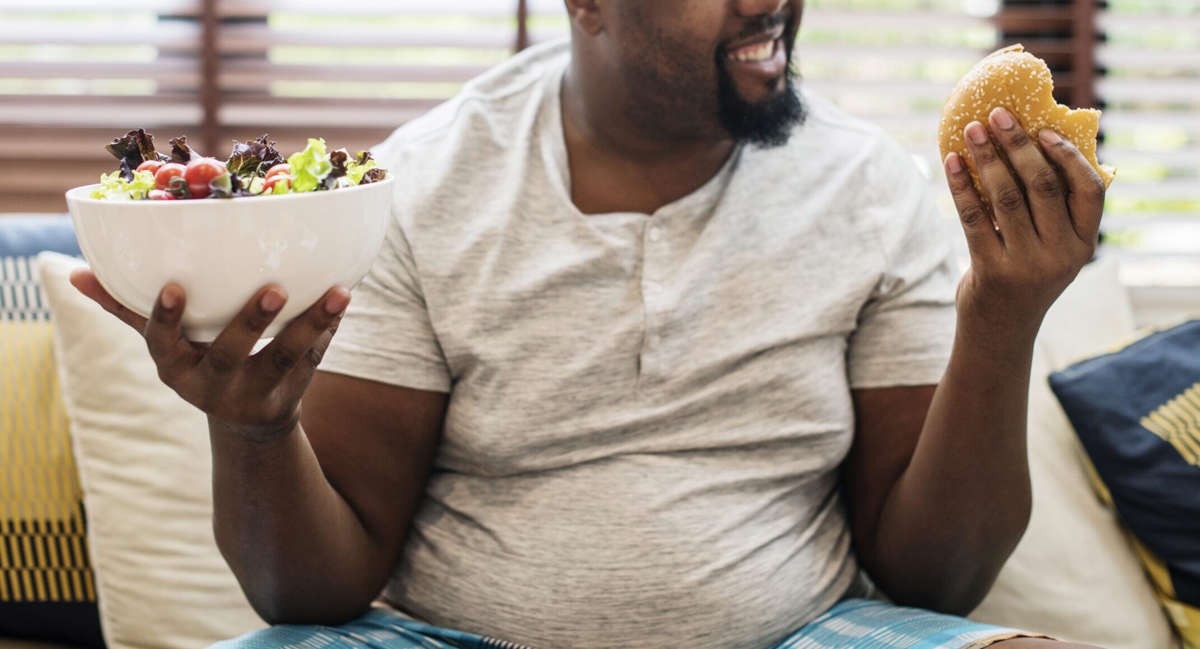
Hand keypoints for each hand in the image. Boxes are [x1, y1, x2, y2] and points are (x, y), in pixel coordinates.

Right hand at [70, 270, 349, 439]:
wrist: (246, 424)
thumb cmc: (198, 363)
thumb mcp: (165, 346)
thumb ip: (124, 308)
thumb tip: (74, 272)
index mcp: (174, 368)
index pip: (161, 343)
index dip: (165, 318)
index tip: (173, 286)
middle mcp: (213, 385)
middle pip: (230, 355)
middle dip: (251, 322)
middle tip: (275, 289)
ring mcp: (255, 394)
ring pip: (287, 358)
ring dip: (312, 323)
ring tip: (339, 292)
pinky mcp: (292, 395)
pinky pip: (314, 360)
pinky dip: (329, 330)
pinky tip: (342, 297)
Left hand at [944, 106, 1106, 341]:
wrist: (1000, 331)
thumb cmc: (1025, 274)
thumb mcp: (1052, 247)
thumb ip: (1052, 209)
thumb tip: (1028, 141)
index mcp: (1083, 243)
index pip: (1090, 190)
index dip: (1069, 155)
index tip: (1043, 129)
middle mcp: (1061, 254)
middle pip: (1043, 184)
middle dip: (1018, 144)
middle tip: (997, 114)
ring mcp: (1027, 264)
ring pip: (1006, 196)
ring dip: (986, 157)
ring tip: (971, 130)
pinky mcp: (991, 270)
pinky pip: (974, 217)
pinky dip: (961, 185)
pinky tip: (951, 162)